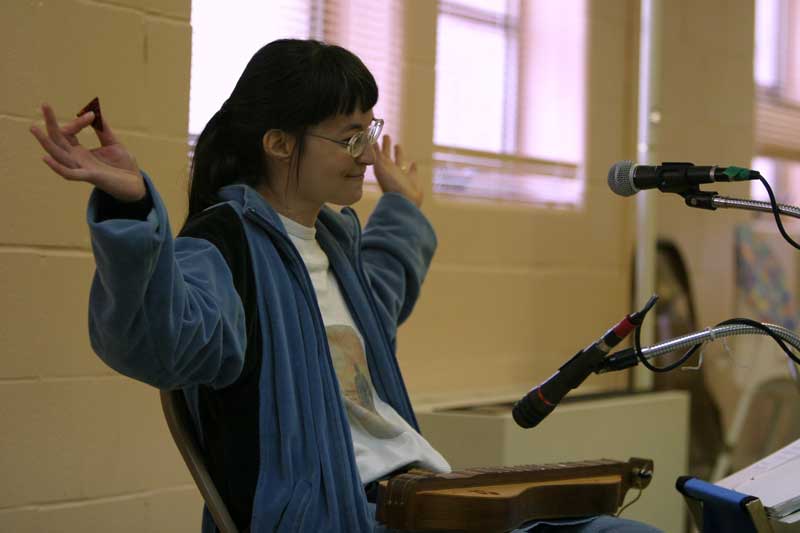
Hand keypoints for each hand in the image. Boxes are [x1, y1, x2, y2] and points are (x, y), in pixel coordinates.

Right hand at [30, 103, 145, 201]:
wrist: (136, 184)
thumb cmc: (123, 166)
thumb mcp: (113, 143)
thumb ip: (103, 130)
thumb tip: (95, 111)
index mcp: (80, 152)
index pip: (69, 133)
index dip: (78, 122)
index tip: (93, 114)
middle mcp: (76, 160)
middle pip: (57, 140)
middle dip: (50, 123)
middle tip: (44, 104)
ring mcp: (82, 168)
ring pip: (58, 155)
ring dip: (46, 142)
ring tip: (34, 128)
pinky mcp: (90, 177)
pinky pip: (70, 174)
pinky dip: (58, 167)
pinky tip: (46, 158)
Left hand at [374, 135, 422, 206]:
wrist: (404, 201)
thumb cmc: (392, 186)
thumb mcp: (381, 167)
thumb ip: (376, 153)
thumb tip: (368, 138)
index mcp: (382, 167)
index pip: (377, 151)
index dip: (375, 143)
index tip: (373, 132)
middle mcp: (390, 170)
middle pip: (387, 155)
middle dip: (386, 145)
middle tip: (386, 135)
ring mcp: (401, 175)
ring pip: (399, 161)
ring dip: (398, 154)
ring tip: (397, 146)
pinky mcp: (412, 180)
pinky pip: (412, 171)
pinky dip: (413, 166)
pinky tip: (413, 163)